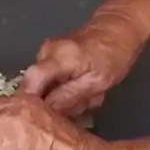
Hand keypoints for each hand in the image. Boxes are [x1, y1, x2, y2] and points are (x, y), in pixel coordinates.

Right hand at [20, 9, 144, 116]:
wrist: (118, 30)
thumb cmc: (114, 55)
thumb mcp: (97, 82)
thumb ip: (69, 98)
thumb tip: (47, 113)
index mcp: (57, 57)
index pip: (30, 83)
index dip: (31, 104)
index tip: (46, 120)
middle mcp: (46, 52)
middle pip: (37, 88)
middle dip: (55, 103)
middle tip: (80, 106)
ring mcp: (46, 53)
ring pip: (45, 86)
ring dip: (63, 97)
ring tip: (86, 97)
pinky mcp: (50, 56)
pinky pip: (51, 80)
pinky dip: (65, 89)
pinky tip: (83, 89)